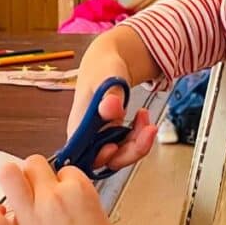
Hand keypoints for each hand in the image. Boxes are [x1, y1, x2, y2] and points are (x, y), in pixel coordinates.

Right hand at [68, 56, 157, 172]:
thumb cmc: (100, 68)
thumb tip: (110, 109)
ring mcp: (102, 138)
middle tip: (148, 131)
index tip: (114, 146)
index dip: (100, 158)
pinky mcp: (115, 135)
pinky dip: (141, 135)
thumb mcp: (105, 76)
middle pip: (107, 161)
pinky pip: (130, 145)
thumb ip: (107, 93)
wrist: (109, 63)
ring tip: (145, 117)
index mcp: (78, 127)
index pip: (84, 156)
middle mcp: (88, 137)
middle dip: (130, 151)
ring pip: (122, 155)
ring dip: (139, 142)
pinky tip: (143, 116)